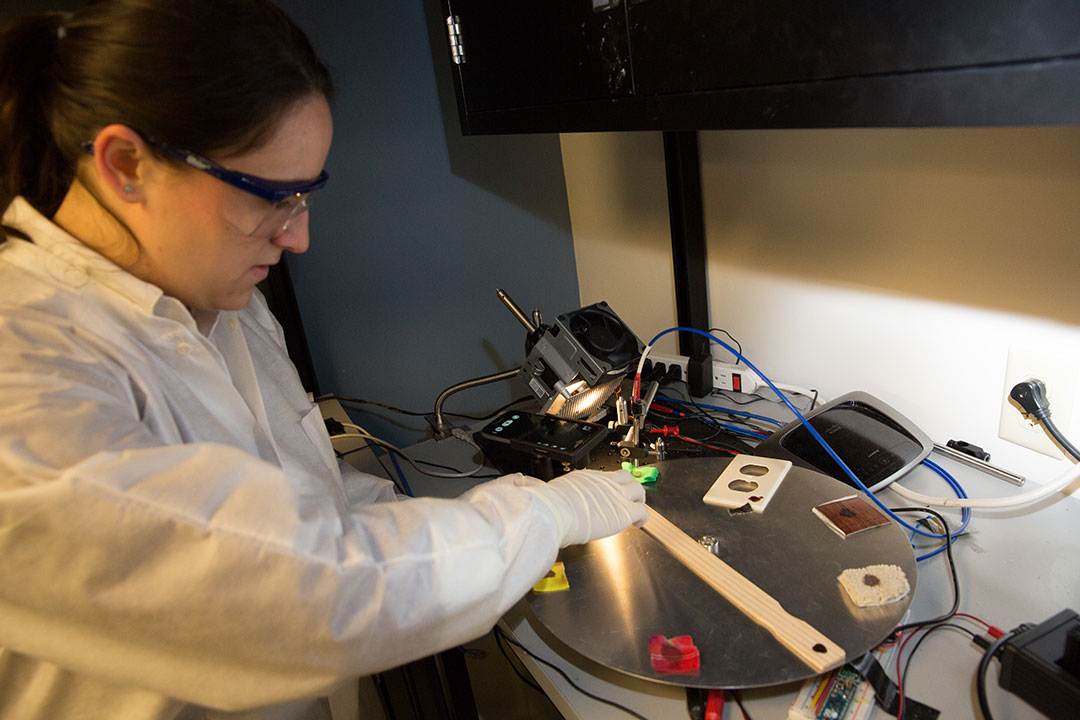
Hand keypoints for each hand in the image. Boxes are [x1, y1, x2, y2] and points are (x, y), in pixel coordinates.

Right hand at [524, 468, 647, 546]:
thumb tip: (528, 488)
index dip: (608, 486)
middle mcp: (603, 482)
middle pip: (625, 477)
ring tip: (636, 510)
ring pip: (638, 490)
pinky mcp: (624, 511)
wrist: (553, 513)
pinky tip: (638, 524)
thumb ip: (548, 491)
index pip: (603, 477)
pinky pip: (642, 512)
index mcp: (585, 477)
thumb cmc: (548, 506)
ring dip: (638, 500)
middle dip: (628, 487)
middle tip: (627, 498)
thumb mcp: (548, 492)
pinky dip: (643, 518)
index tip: (607, 494)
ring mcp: (616, 495)